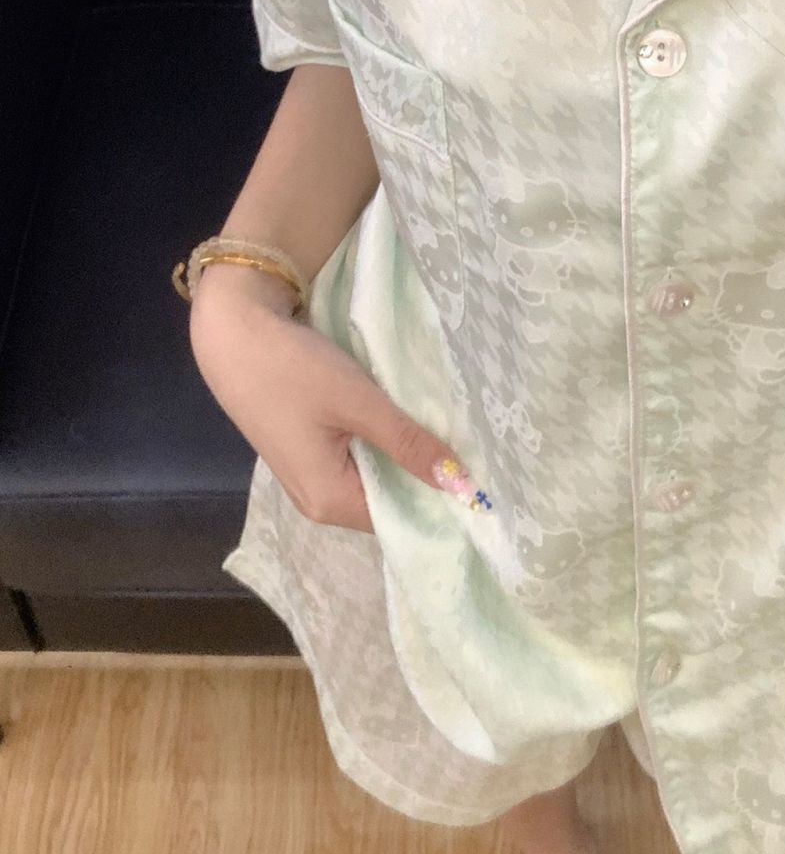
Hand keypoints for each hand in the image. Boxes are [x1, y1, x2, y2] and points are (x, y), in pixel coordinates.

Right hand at [187, 264, 482, 532]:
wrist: (233, 333)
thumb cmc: (294, 370)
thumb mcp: (359, 402)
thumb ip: (408, 444)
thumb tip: (460, 484)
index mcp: (329, 502)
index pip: (400, 520)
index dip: (441, 501)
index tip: (482, 482)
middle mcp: (316, 502)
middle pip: (387, 503)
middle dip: (425, 479)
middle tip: (474, 453)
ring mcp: (308, 477)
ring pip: (374, 479)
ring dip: (404, 459)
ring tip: (447, 436)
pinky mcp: (305, 451)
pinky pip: (356, 461)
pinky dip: (382, 446)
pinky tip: (406, 424)